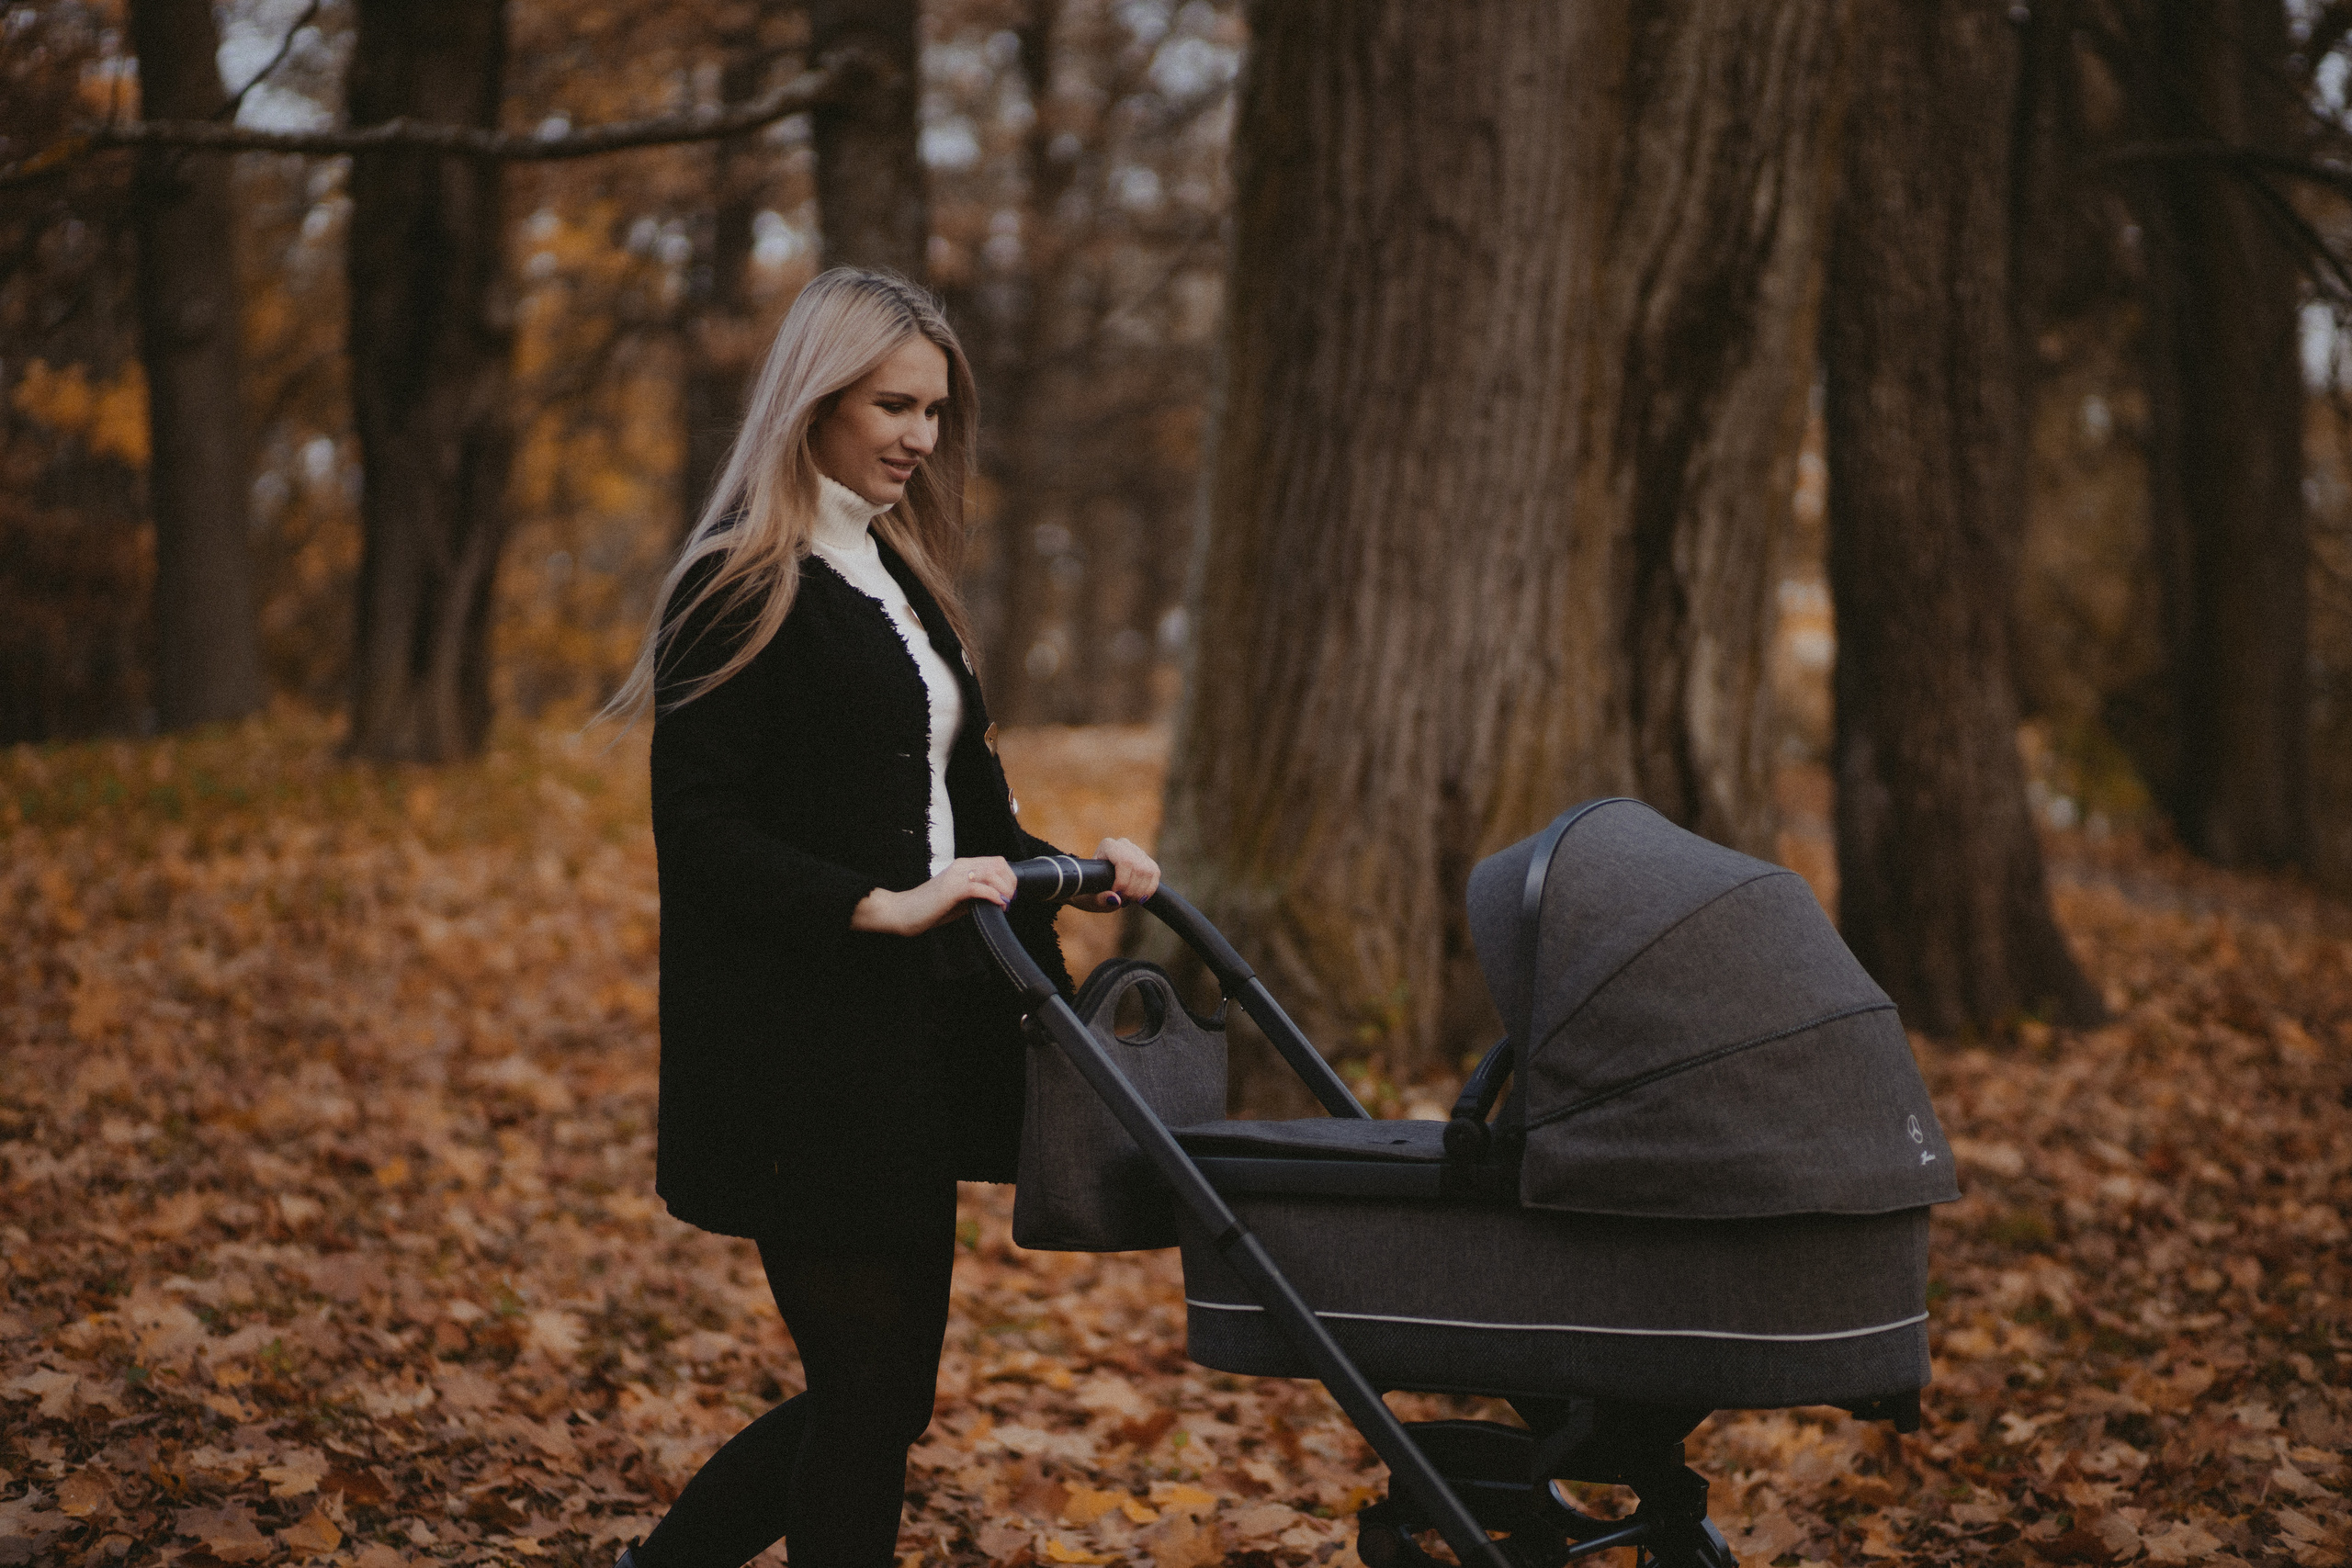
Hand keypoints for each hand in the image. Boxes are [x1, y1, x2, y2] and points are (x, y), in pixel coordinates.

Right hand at [851, 856, 1015, 935]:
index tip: (1009, 895)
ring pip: (992, 873)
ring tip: (1004, 904)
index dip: (1009, 878)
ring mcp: (955, 875)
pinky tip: (997, 905)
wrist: (902, 912)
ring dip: (1004, 890)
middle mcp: (961, 866)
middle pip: (998, 864)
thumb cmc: (929, 909)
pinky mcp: (951, 888)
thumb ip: (976, 896)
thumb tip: (997, 900)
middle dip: (1010, 883)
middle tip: (1009, 900)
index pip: (996, 862)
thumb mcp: (959, 900)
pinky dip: (993, 896)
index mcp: (962, 866)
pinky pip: (979, 887)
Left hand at [1072, 837, 1158, 912]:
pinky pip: (1155, 874)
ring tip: (1129, 899)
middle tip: (1123, 900)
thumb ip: (1100, 899)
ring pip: (1148, 871)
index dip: (1123, 881)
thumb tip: (1116, 899)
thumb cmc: (1089, 890)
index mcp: (1108, 846)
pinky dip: (1149, 890)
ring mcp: (1137, 851)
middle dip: (1132, 889)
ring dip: (1141, 891)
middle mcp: (1124, 845)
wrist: (1093, 885)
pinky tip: (1139, 898)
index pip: (1124, 861)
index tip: (1117, 895)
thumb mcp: (1089, 897)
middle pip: (1138, 867)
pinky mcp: (1147, 860)